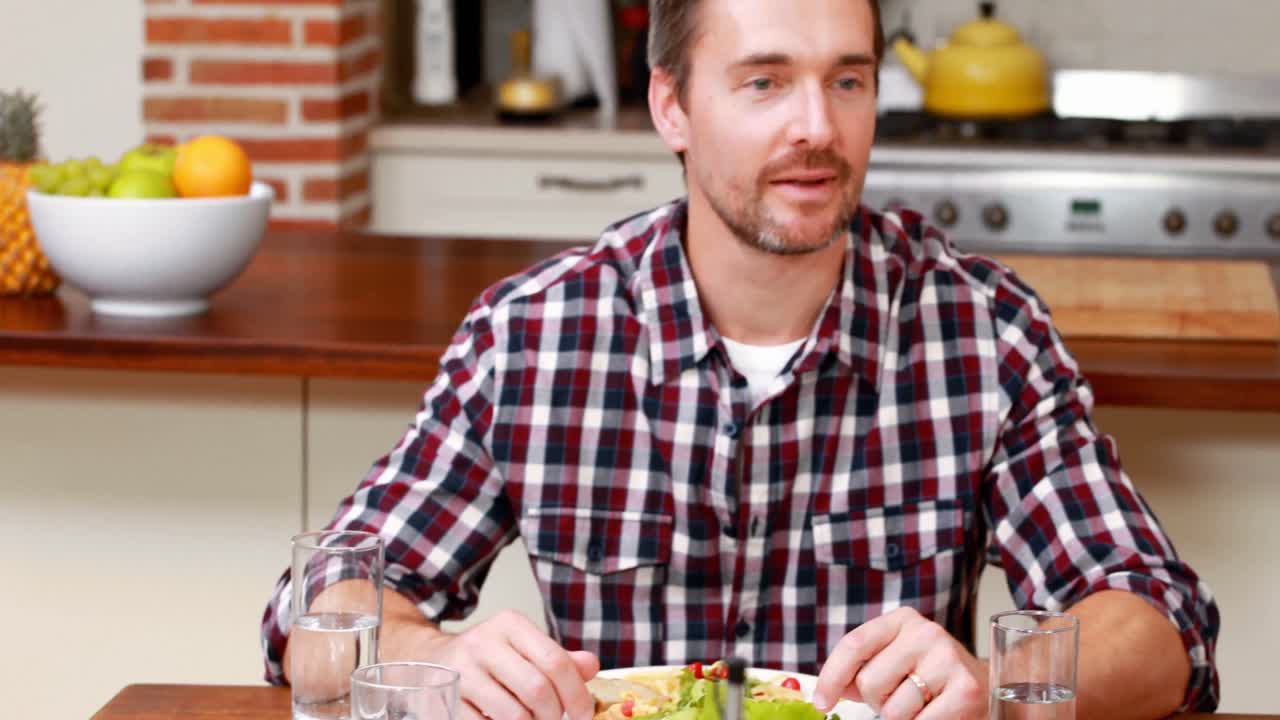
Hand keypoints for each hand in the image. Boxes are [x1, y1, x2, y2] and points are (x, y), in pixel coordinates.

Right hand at [418, 610, 599, 719]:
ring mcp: (463, 671)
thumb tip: (591, 666)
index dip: (576, 694)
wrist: (433, 658)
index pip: (556, 661)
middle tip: (554, 719)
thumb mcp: (525, 647)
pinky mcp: (448, 698)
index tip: (583, 714)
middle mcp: (484, 642)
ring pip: (514, 714)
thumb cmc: (490, 656)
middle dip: (554, 714)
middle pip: (537, 689)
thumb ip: (560, 659)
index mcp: (511, 625)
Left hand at [812, 607, 986, 719]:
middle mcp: (925, 633)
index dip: (831, 677)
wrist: (984, 685)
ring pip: (893, 710)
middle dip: (877, 702)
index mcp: (902, 620)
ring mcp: (947, 659)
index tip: (822, 702)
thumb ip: (862, 670)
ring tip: (920, 706)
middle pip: (869, 682)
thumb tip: (831, 692)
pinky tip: (935, 714)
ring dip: (901, 718)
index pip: (854, 645)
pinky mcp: (965, 689)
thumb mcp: (895, 661)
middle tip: (898, 699)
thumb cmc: (930, 675)